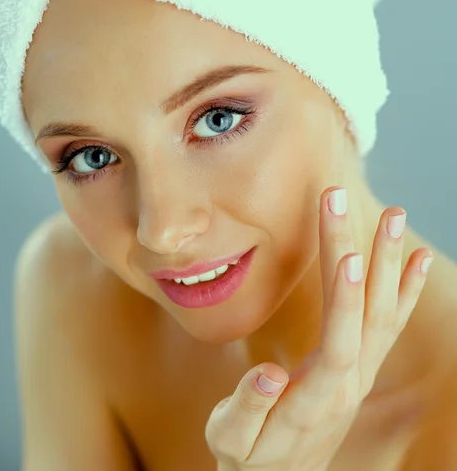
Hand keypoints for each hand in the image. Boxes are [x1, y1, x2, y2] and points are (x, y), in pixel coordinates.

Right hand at [205, 186, 433, 470]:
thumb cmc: (249, 457)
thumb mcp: (232, 440)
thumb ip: (247, 409)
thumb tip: (266, 375)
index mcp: (315, 400)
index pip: (337, 344)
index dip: (344, 302)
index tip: (348, 255)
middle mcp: (349, 383)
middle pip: (363, 314)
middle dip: (358, 255)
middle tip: (344, 201)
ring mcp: (360, 372)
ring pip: (381, 313)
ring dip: (387, 262)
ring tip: (393, 214)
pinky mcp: (360, 365)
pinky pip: (388, 324)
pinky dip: (404, 289)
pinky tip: (414, 258)